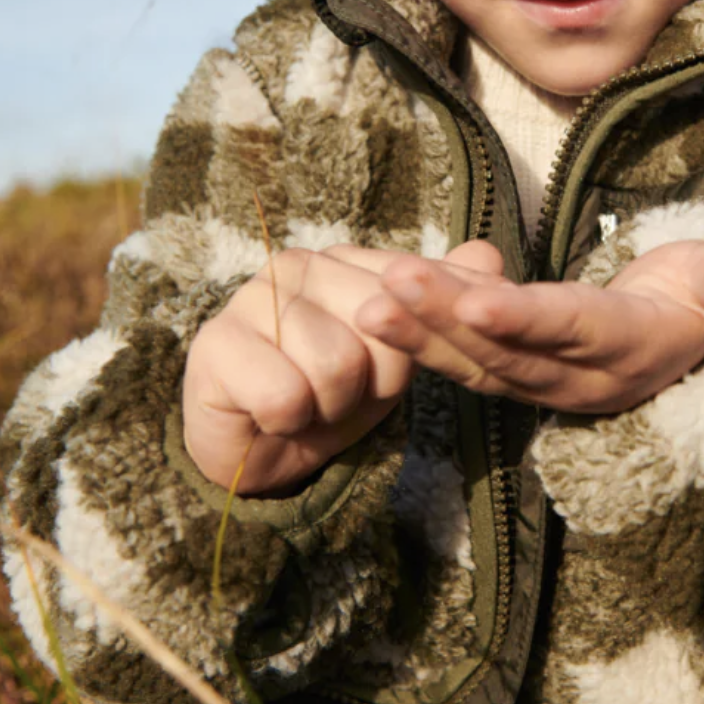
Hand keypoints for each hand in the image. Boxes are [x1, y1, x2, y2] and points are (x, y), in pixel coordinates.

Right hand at [182, 240, 501, 493]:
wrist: (257, 448)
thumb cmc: (329, 396)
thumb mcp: (396, 356)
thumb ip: (441, 304)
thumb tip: (488, 254)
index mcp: (344, 260)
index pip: (413, 303)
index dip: (402, 360)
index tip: (371, 375)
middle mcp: (297, 264)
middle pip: (380, 336)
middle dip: (366, 386)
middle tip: (331, 393)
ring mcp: (250, 298)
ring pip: (336, 367)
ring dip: (325, 406)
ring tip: (303, 401)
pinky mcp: (215, 345)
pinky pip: (286, 396)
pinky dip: (286, 421)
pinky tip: (269, 412)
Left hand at [355, 240, 703, 413]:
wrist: (678, 346)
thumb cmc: (696, 297)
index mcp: (625, 347)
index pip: (567, 330)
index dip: (522, 319)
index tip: (474, 301)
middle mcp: (575, 375)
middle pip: (503, 350)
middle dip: (444, 320)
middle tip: (391, 285)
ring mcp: (539, 382)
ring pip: (470, 361)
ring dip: (417, 334)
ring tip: (366, 303)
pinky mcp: (510, 376)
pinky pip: (458, 361)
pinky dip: (417, 338)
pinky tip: (372, 306)